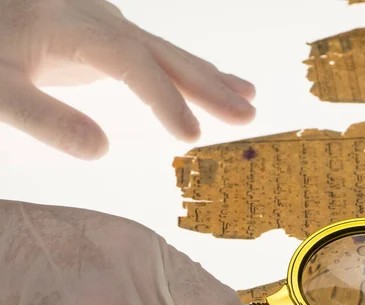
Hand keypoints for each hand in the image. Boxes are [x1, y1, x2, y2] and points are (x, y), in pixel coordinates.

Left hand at [0, 0, 256, 158]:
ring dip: (210, 78)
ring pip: (168, 52)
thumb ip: (43, 118)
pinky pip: (158, 54)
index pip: (131, 64)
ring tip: (249, 98)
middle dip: (209, 86)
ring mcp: (106, 25)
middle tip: (248, 115)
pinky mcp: (107, 35)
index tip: (191, 135)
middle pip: (164, 54)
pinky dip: (189, 71)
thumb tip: (102, 150)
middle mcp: (99, 21)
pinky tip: (209, 80)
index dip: (164, 98)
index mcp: (73, 29)